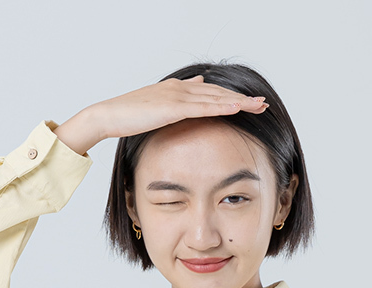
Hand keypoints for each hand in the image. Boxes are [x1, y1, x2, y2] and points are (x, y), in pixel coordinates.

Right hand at [85, 75, 268, 146]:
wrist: (109, 115)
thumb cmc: (128, 115)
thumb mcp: (156, 106)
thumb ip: (176, 99)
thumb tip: (195, 87)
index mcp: (177, 89)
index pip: (210, 93)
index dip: (231, 97)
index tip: (250, 103)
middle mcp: (180, 89)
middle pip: (218, 94)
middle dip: (242, 99)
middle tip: (263, 105)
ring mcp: (177, 96)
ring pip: (215, 99)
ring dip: (238, 102)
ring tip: (258, 106)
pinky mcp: (172, 107)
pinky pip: (203, 107)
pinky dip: (221, 107)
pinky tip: (237, 108)